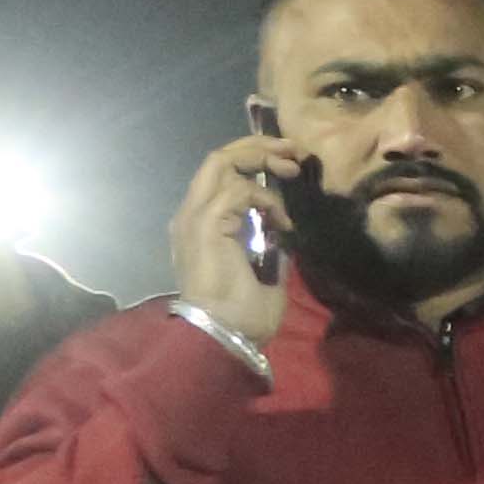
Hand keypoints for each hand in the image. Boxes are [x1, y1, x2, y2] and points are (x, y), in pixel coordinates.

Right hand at [162, 136, 302, 341]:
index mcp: (201, 226)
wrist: (224, 336)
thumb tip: (284, 234)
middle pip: (218, 159)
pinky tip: (281, 220)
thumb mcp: (265, 275)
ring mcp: (194, 217)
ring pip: (221, 161)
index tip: (288, 166)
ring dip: (260, 157)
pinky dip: (265, 198)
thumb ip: (269, 249)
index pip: (222, 177)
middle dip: (257, 147)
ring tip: (291, 166)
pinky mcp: (205, 223)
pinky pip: (237, 190)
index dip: (255, 163)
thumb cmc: (243, 316)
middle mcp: (191, 214)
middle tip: (292, 151)